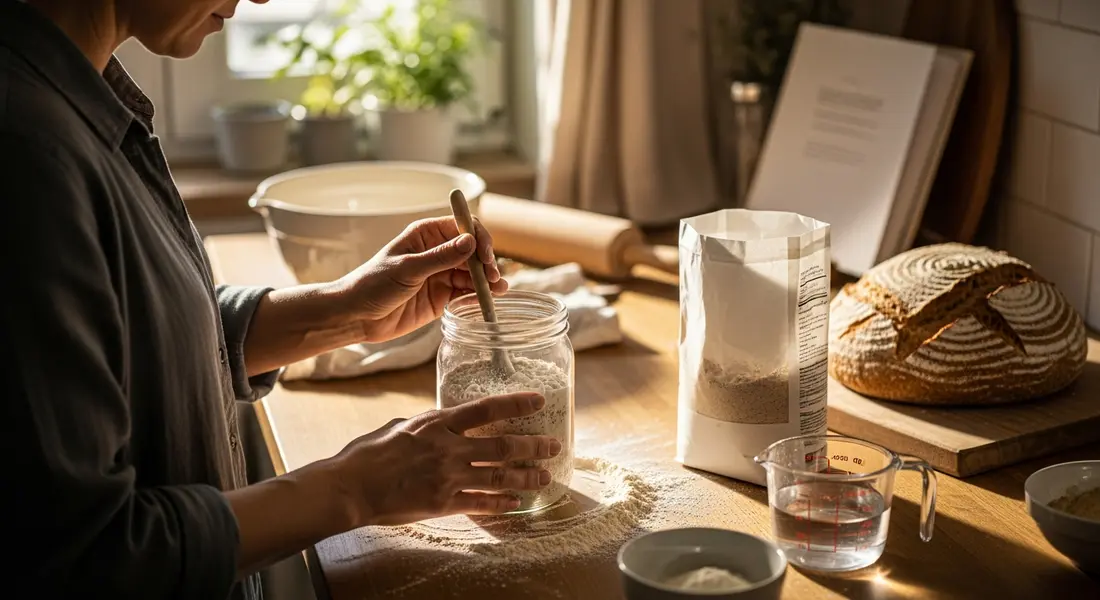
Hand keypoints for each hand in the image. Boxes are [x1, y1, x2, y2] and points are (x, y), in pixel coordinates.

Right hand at [332, 392, 561, 526]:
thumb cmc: (368, 454)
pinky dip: (502, 503)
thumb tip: (444, 423)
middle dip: (533, 445)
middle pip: (502, 445)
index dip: (515, 404)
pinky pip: (481, 503)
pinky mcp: (443, 503)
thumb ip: (428, 425)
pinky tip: (517, 502)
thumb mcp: (401, 426)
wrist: (350, 487)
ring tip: (545, 476)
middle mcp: (448, 448)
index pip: (485, 409)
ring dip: (526, 476)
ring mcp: (447, 477)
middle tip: (554, 445)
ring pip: (499, 476)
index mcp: (436, 423)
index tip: (538, 400)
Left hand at [336, 216, 507, 342]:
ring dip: (486, 281)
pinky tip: (487, 300)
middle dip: (486, 263)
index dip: (479, 238)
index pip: (463, 227)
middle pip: (473, 251)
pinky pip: (465, 294)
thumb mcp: (407, 269)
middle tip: (493, 278)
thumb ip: (440, 257)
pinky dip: (478, 296)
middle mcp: (437, 252)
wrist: (356, 316)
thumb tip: (470, 242)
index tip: (485, 256)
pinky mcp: (442, 297)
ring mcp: (441, 275)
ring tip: (498, 290)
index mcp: (426, 235)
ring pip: (472, 274)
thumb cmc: (372, 284)